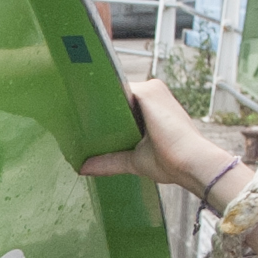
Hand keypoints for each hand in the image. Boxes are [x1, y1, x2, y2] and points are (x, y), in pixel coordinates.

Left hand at [79, 78, 234, 194]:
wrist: (190, 162)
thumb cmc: (171, 162)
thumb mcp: (133, 161)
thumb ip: (109, 161)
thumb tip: (83, 168)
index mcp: (150, 105)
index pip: (118, 103)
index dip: (100, 111)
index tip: (78, 119)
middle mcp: (151, 92)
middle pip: (114, 96)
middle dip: (95, 106)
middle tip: (68, 116)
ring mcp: (150, 89)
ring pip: (114, 92)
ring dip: (95, 100)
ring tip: (70, 110)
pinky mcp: (148, 92)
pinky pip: (118, 89)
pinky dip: (101, 95)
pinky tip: (83, 101)